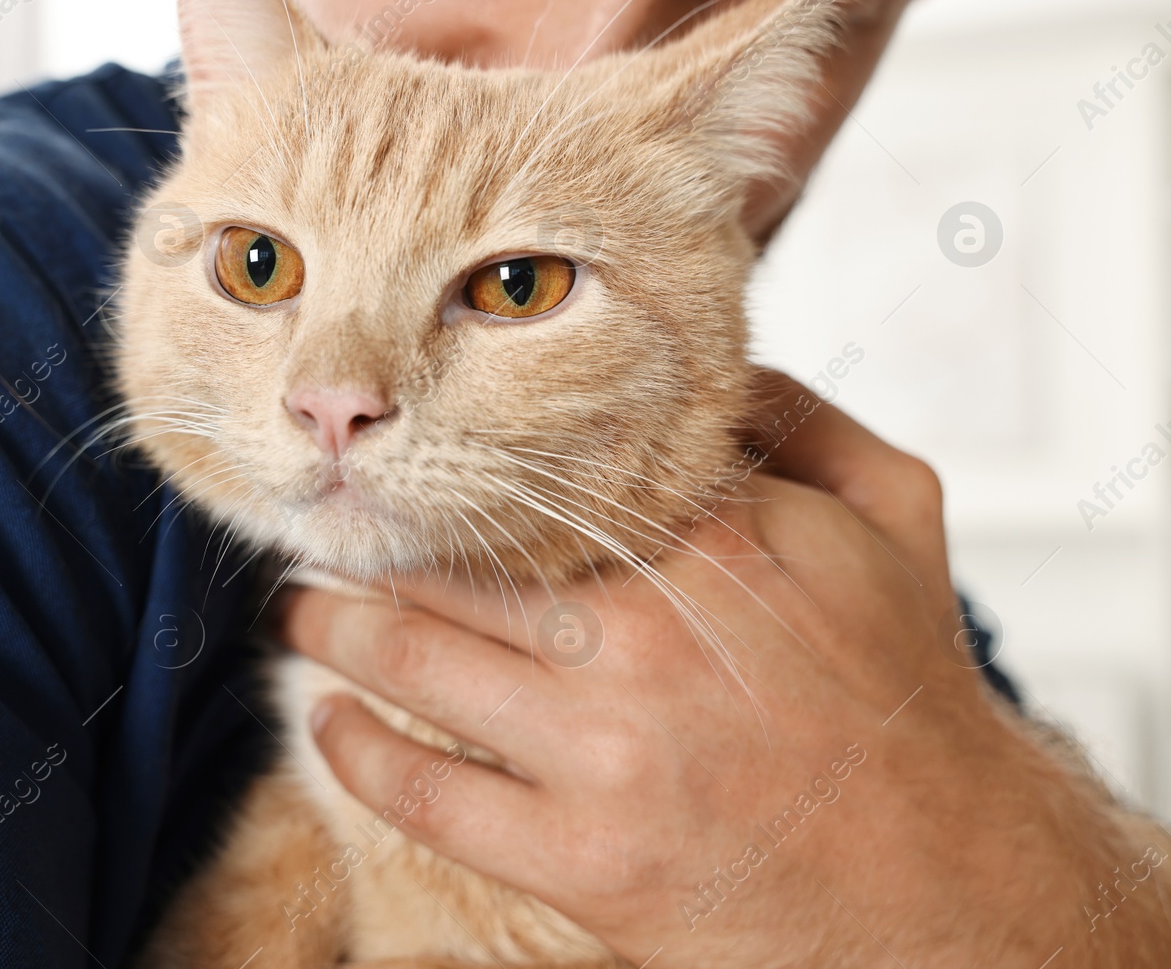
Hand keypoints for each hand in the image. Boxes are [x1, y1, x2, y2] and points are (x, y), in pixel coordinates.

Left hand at [281, 371, 1170, 966]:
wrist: (950, 888)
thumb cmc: (911, 699)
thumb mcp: (897, 518)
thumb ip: (805, 419)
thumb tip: (710, 362)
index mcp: (713, 543)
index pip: (546, 476)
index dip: (462, 460)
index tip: (413, 451)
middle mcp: (646, 637)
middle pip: (455, 563)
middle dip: (369, 540)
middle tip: (321, 524)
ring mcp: (607, 750)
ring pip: (417, 661)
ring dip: (332, 625)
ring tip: (300, 606)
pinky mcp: (583, 859)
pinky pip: (428, 794)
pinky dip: (357, 749)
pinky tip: (327, 720)